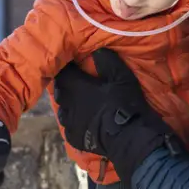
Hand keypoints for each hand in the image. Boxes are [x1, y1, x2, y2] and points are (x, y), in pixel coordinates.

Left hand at [52, 49, 171, 186]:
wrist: (129, 137)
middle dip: (65, 86)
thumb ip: (107, 62)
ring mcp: (70, 123)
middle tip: (75, 84)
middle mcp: (68, 105)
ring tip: (77, 104)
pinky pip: (69, 128)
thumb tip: (97, 51)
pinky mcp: (74, 138)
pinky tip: (82, 122)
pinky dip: (74, 123)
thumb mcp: (122, 77)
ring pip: (62, 111)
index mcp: (77, 88)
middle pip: (59, 91)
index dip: (67, 69)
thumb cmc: (125, 104)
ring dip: (68, 105)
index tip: (72, 66)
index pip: (63, 73)